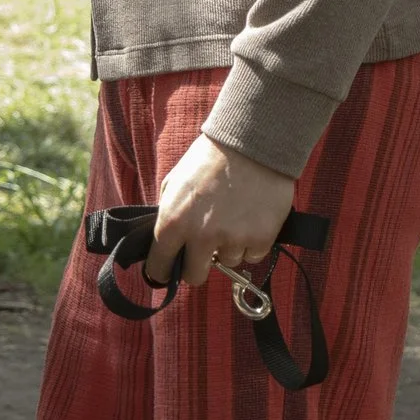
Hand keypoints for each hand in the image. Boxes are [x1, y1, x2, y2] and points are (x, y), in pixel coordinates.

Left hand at [143, 134, 297, 288]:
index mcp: (174, 222)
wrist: (251, 142)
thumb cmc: (210, 159)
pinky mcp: (260, 239)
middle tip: (204, 251)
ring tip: (233, 216)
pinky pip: (252, 255)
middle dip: (197, 266)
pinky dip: (251, 242)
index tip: (166, 273)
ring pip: (228, 262)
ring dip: (228, 247)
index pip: (159, 266)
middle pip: (194, 277)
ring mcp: (232, 239)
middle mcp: (201, 236)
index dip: (162, 271)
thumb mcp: (174, 181)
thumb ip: (168, 214)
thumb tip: (167, 242)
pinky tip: (250, 218)